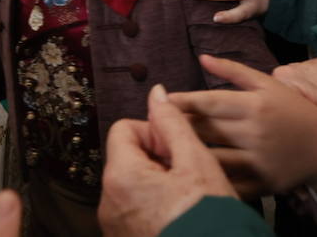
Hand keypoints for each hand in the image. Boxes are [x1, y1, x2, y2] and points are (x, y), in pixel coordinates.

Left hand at [99, 84, 236, 236]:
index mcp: (120, 177)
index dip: (153, 131)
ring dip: (157, 182)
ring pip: (132, 185)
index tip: (177, 149)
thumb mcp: (196, 162)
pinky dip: (154, 205)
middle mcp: (108, 203)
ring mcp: (114, 226)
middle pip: (126, 157)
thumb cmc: (209, 218)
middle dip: (156, 158)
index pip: (124, 128)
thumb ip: (173, 122)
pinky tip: (180, 213)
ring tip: (186, 195)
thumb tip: (156, 94)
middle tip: (187, 173)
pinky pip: (134, 209)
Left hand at [167, 54, 316, 194]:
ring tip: (160, 149)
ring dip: (183, 155)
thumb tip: (202, 57)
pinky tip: (187, 172)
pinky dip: (205, 178)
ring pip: (210, 159)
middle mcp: (255, 133)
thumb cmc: (294, 109)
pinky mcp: (262, 185)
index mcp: (255, 105)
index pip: (208, 103)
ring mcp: (259, 162)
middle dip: (174, 127)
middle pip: (204, 130)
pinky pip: (226, 183)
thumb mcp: (267, 83)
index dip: (180, 102)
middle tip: (150, 124)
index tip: (158, 100)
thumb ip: (233, 70)